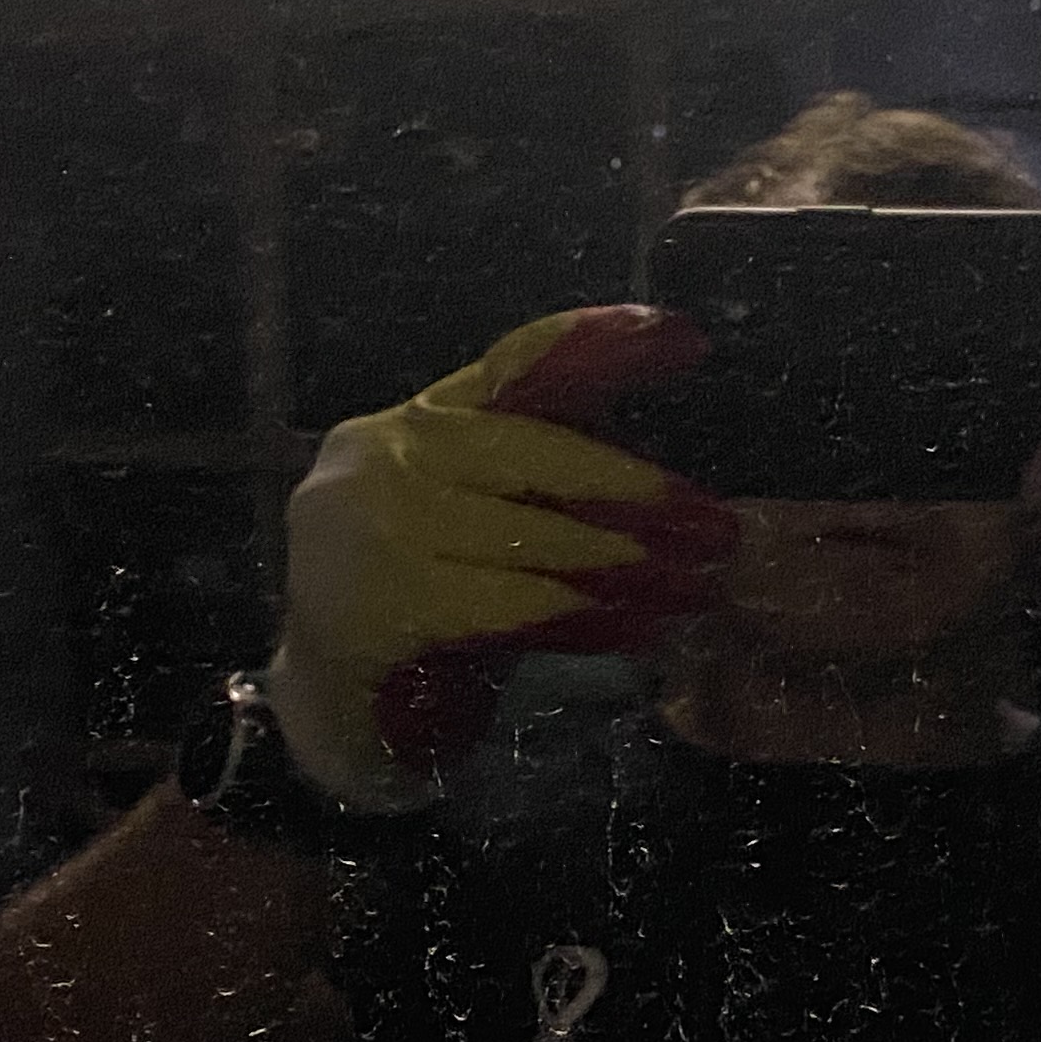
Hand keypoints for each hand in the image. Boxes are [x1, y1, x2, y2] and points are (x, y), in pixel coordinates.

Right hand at [269, 307, 733, 805]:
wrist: (324, 706)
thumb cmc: (419, 605)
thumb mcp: (475, 522)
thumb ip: (539, 482)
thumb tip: (656, 480)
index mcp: (414, 422)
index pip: (515, 362)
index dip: (600, 341)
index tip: (683, 336)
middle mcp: (384, 455)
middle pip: (536, 452)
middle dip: (636, 491)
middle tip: (716, 527)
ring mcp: (373, 526)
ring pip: (532, 536)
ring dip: (626, 567)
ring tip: (693, 588)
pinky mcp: (382, 602)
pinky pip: (510, 604)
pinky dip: (583, 617)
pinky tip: (637, 630)